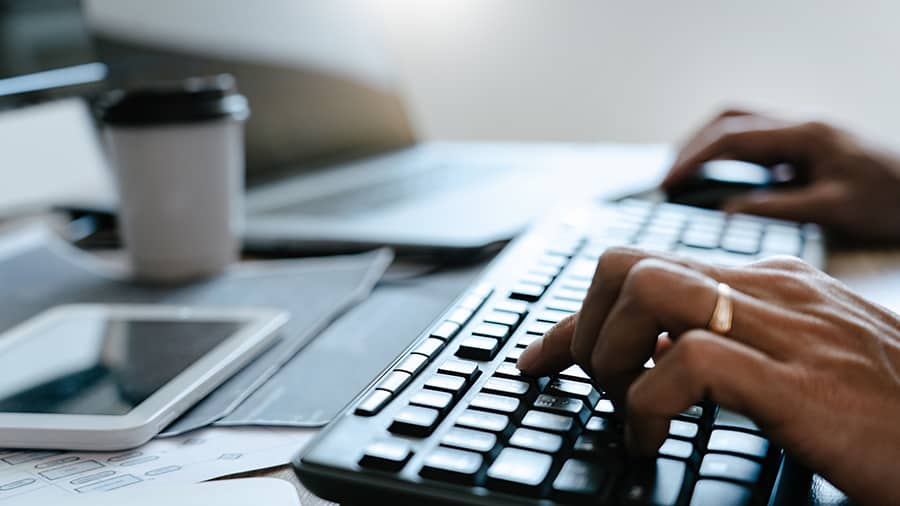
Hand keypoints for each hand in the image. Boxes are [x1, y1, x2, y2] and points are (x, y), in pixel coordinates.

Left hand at [517, 247, 899, 504]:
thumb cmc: (886, 407)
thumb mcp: (800, 359)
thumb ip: (734, 343)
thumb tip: (659, 357)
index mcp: (764, 283)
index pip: (645, 270)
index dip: (577, 317)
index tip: (540, 357)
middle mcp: (765, 291)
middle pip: (627, 263)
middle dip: (585, 327)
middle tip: (597, 386)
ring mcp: (781, 329)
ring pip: (646, 291)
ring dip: (607, 355)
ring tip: (623, 407)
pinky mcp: (794, 381)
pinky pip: (684, 363)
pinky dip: (644, 406)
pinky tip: (651, 443)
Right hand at [662, 110, 899, 241]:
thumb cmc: (889, 201)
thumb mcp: (833, 209)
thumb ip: (776, 208)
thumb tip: (725, 213)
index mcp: (804, 133)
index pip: (732, 137)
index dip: (694, 159)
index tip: (668, 183)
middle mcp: (799, 124)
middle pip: (729, 121)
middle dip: (692, 147)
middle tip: (668, 180)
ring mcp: (800, 132)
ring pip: (739, 125)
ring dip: (707, 146)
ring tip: (683, 177)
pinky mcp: (803, 146)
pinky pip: (754, 142)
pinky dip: (727, 156)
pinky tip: (718, 181)